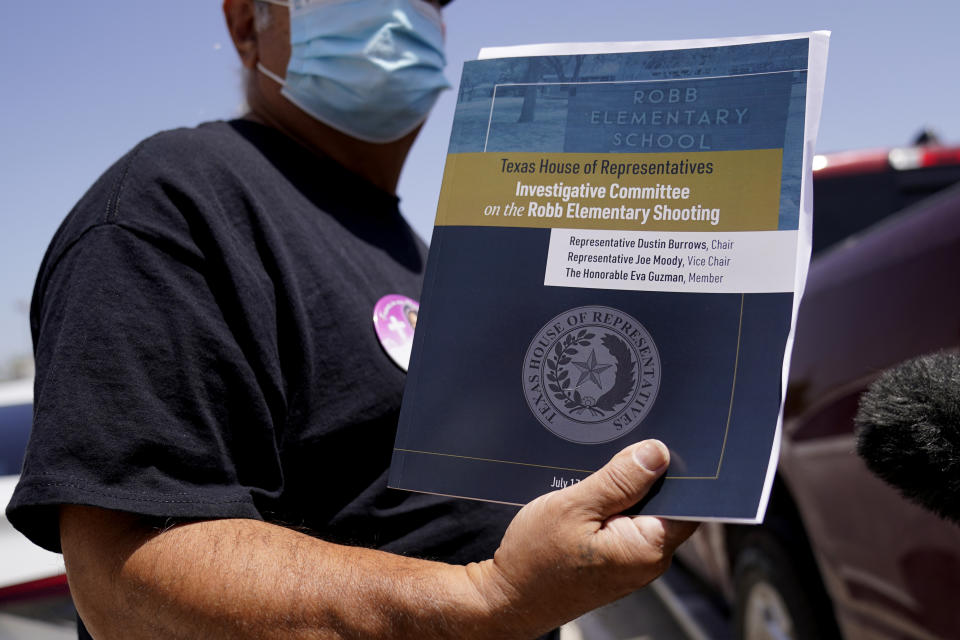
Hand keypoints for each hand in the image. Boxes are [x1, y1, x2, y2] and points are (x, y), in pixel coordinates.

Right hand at [472, 440, 698, 635]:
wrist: (508, 598)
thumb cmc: (535, 558)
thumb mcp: (574, 506)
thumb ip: (619, 480)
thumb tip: (656, 453)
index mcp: (647, 547)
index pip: (687, 501)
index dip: (674, 470)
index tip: (653, 444)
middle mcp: (648, 560)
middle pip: (665, 504)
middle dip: (643, 477)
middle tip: (613, 456)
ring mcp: (633, 564)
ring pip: (643, 513)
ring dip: (623, 492)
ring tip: (595, 480)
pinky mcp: (617, 563)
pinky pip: (626, 525)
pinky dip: (612, 508)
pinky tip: (588, 499)